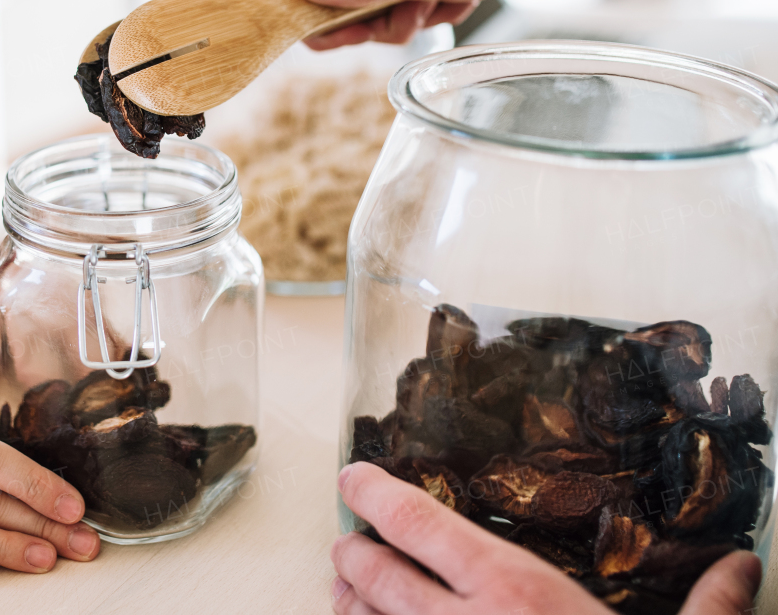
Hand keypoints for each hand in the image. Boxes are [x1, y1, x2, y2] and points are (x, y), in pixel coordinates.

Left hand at [331, 462, 761, 614]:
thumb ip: (709, 607)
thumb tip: (745, 565)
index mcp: (513, 590)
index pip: (417, 520)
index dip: (372, 492)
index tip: (350, 478)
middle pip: (375, 570)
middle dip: (353, 552)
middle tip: (346, 544)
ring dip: (346, 604)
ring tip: (341, 590)